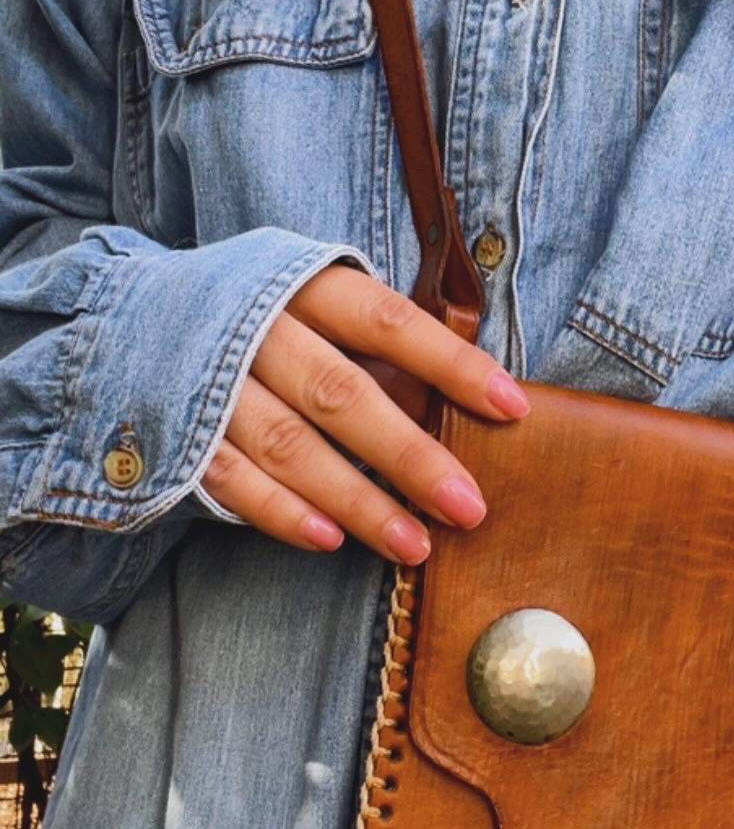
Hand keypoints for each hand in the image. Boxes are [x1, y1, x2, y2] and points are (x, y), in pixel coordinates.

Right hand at [198, 264, 527, 560]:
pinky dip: (281, 512)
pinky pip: (232, 479)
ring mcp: (212, 382)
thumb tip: (467, 395)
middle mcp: (256, 328)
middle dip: (410, 456)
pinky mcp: (176, 431)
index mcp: (303, 284)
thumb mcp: (312, 296)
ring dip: (357, 501)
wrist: (127, 315)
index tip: (512, 407)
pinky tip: (331, 541)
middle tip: (468, 507)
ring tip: (413, 544)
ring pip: (291, 447)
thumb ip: (375, 338)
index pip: (389, 321)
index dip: (451, 364)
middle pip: (343, 395)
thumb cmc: (259, 313)